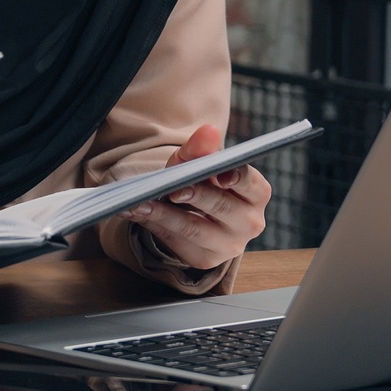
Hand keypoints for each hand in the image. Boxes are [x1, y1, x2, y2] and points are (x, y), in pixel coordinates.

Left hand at [120, 124, 270, 270]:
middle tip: (173, 189)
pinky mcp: (205, 259)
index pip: (250, 183)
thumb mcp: (198, 163)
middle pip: (221, 206)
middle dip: (196, 195)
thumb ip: (201, 149)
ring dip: (164, 214)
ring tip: (140, 203)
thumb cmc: (202, 183)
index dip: (235, 178)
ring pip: (195, 228)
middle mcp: (250, 222)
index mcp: (256, 193)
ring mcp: (229, 245)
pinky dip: (153, 225)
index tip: (219, 176)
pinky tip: (135, 213)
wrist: (194, 214)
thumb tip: (208, 131)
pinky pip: (177, 243)